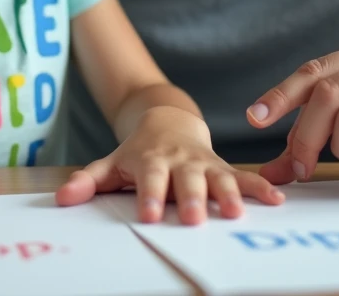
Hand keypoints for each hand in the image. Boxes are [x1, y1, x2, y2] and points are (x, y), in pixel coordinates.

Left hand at [55, 106, 284, 223]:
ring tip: (236, 212)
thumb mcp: (110, 162)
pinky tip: (276, 200)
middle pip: (186, 179)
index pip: (149, 177)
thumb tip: (62, 199)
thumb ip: (88, 181)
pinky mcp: (223, 167)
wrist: (168, 120)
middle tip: (194, 218)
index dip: (149, 195)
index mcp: (151, 159)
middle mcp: (180, 160)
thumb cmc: (138, 151)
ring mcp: (204, 163)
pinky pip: (243, 176)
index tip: (150, 215)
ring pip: (218, 177)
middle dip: (191, 198)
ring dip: (229, 194)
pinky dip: (260, 187)